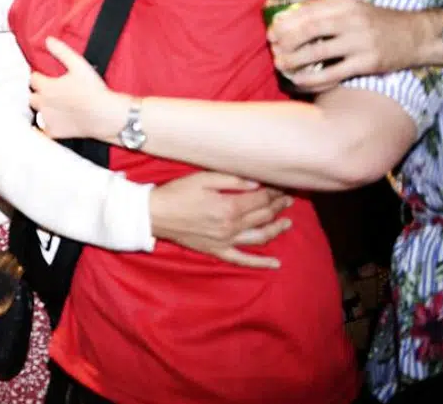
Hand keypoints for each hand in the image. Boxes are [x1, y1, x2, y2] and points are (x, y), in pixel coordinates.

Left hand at [29, 37, 127, 141]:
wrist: (106, 115)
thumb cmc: (94, 90)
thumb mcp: (79, 65)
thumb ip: (61, 51)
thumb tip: (48, 40)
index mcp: (46, 87)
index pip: (33, 78)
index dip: (39, 76)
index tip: (46, 76)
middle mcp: (42, 104)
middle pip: (32, 95)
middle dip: (39, 92)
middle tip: (51, 91)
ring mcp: (47, 119)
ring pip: (36, 112)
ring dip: (41, 107)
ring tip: (53, 105)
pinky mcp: (54, 132)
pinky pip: (41, 130)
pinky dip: (43, 127)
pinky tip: (50, 122)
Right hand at [149, 171, 293, 268]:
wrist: (154, 214)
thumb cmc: (176, 193)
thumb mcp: (203, 178)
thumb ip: (232, 180)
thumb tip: (256, 183)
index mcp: (229, 207)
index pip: (260, 199)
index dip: (273, 191)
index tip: (280, 186)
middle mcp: (231, 226)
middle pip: (263, 216)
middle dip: (278, 206)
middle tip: (287, 199)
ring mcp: (226, 241)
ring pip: (260, 237)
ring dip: (277, 229)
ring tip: (288, 222)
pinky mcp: (218, 251)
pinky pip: (243, 260)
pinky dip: (261, 263)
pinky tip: (276, 264)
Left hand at [268, 0, 442, 92]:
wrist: (415, 35)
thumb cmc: (376, 21)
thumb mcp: (353, 7)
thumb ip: (325, 10)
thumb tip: (287, 17)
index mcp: (345, 4)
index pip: (308, 11)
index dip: (285, 23)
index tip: (271, 33)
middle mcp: (352, 20)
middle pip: (309, 29)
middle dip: (286, 41)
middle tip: (274, 50)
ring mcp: (361, 42)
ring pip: (318, 51)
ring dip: (294, 61)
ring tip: (281, 66)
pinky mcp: (368, 62)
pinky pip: (334, 73)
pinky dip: (313, 79)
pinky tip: (299, 82)